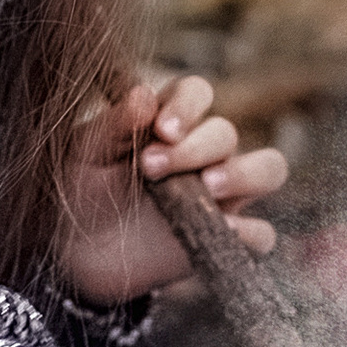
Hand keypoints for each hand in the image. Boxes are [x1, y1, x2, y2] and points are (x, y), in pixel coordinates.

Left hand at [55, 73, 288, 306]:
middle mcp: (204, 152)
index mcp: (171, 121)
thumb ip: (113, 126)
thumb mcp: (85, 155)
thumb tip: (144, 96)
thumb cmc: (83, 190)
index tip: (161, 130)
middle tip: (151, 169)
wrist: (78, 253)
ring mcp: (222, 194)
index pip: (197, 93)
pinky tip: (221, 234)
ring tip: (208, 188)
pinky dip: (249, 233)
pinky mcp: (226, 238)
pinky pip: (261, 234)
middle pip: (226, 133)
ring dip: (244, 174)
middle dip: (194, 148)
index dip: (187, 106)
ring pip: (268, 169)